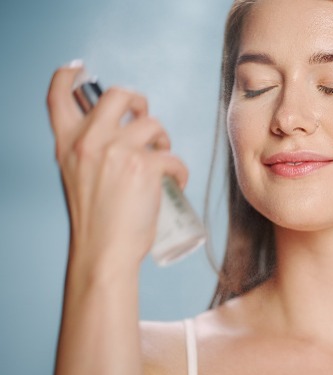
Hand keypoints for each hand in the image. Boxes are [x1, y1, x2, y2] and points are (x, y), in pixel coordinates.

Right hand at [47, 61, 188, 267]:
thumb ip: (89, 154)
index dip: (66, 76)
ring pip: (153, 124)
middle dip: (138, 101)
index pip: (57, 97)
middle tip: (144, 118)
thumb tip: (118, 139)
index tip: (77, 68)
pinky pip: (173, 156)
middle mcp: (89, 141)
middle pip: (118, 95)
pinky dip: (180, 170)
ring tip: (162, 160)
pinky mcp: (145, 165)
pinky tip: (175, 184)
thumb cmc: (97, 223)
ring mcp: (117, 150)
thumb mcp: (78, 178)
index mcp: (67, 144)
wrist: (104, 252)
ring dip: (164, 140)